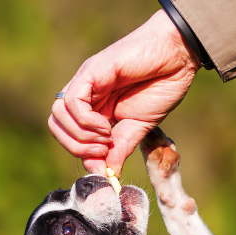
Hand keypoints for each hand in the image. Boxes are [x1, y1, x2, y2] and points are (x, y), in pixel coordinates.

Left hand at [49, 10, 199, 175]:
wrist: (179, 56)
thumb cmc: (161, 85)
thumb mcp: (138, 127)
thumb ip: (119, 150)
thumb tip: (106, 176)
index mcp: (92, 108)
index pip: (67, 135)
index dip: (81, 154)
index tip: (105, 162)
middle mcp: (84, 94)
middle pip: (56, 126)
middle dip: (76, 147)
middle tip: (103, 150)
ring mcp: (85, 82)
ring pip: (58, 114)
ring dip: (80, 134)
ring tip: (106, 137)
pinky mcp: (91, 71)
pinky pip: (72, 102)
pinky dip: (86, 121)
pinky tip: (106, 126)